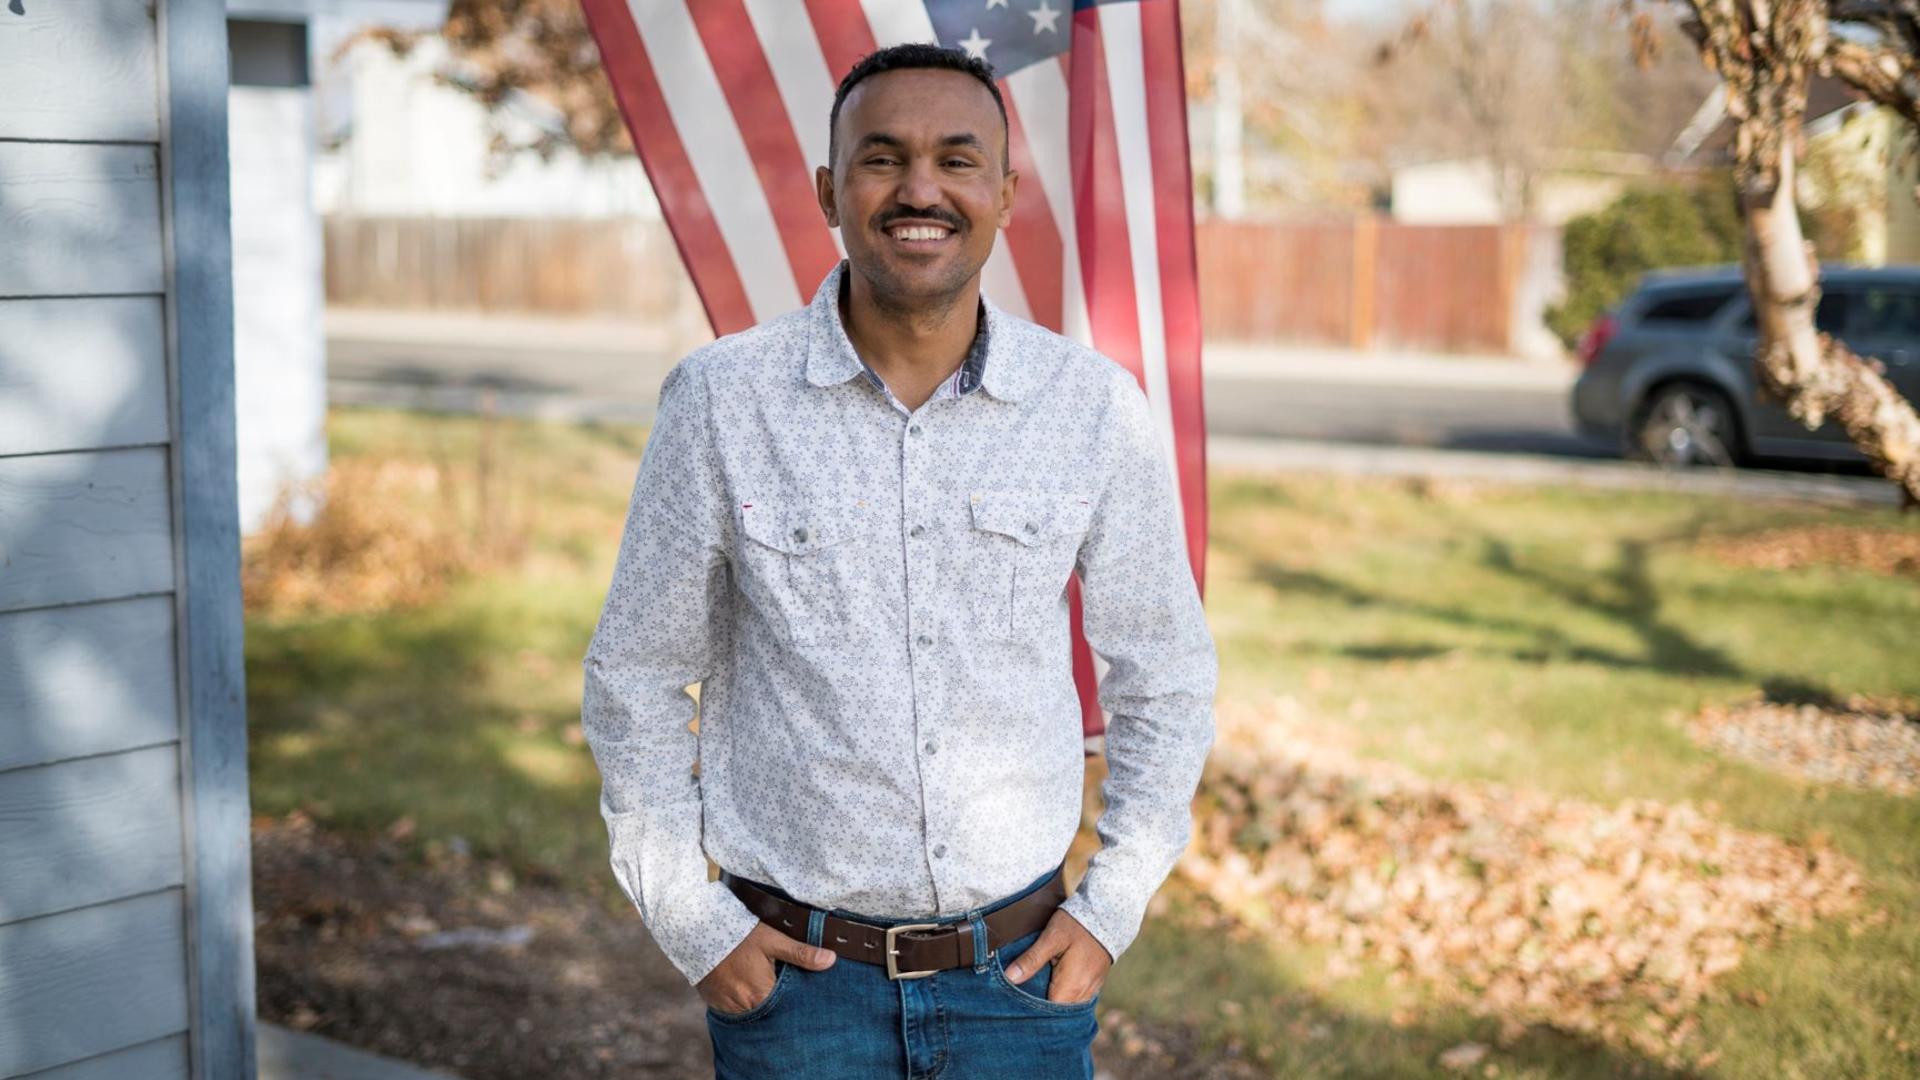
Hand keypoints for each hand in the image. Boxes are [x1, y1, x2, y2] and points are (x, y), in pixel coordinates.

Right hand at [696, 922, 836, 1012]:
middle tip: (774, 982)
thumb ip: (801, 953)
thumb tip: (831, 960)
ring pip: (749, 1009)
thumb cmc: (739, 935)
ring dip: (755, 1000)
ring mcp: (726, 1007)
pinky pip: (732, 1007)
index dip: (791, 998)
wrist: (698, 930)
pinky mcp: (713, 1002)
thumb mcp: (773, 940)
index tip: (793, 988)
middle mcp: (744, 1007)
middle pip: (767, 1009)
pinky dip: (738, 999)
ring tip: (756, 983)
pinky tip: (741, 984)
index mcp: (762, 995)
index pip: (785, 1006)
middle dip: (774, 1000)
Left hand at [1002, 909, 1111, 1004]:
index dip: (1031, 1009)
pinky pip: (1076, 998)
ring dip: (1052, 1001)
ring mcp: (1091, 990)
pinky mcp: (1094, 984)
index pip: (1048, 1012)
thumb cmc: (1076, 925)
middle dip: (1040, 1008)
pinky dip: (1063, 995)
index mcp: (1072, 986)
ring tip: (1034, 990)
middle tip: (1021, 997)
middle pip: (1058, 1012)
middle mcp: (1084, 994)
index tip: (1016, 1003)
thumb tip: (1009, 978)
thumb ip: (1031, 960)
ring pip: (1067, 1006)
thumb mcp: (1051, 938)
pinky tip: (1051, 985)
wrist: (1106, 914)